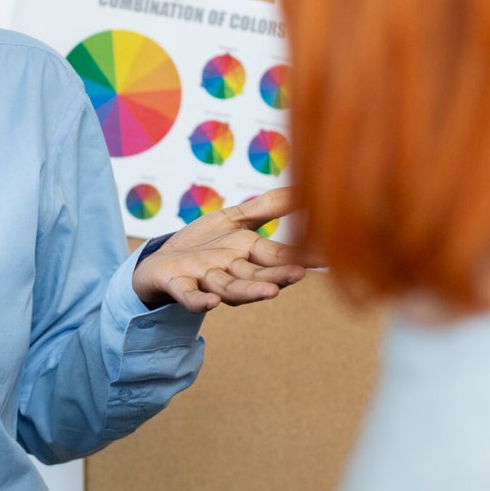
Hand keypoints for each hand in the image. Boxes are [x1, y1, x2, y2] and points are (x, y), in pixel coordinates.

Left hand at [131, 187, 322, 312]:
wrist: (158, 261)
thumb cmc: (201, 244)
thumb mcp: (234, 220)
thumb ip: (267, 208)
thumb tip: (306, 187)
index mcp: (248, 256)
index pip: (280, 257)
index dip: (303, 257)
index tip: (330, 257)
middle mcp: (231, 271)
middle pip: (258, 275)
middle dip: (278, 276)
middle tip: (300, 275)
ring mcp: (204, 280)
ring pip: (230, 288)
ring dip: (249, 291)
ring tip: (271, 291)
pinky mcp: (178, 284)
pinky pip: (189, 296)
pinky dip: (199, 301)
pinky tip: (211, 303)